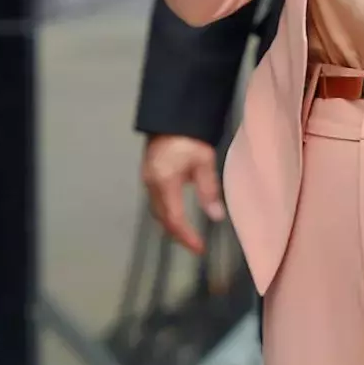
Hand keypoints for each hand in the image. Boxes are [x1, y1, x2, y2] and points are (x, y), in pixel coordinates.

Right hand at [141, 135, 224, 254]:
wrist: (170, 116)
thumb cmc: (189, 137)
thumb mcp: (204, 162)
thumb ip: (208, 190)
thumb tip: (216, 216)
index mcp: (164, 182)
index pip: (174, 218)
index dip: (186, 237)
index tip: (199, 248)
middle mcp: (151, 184)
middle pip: (162, 219)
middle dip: (178, 235)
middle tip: (196, 245)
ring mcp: (147, 180)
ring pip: (157, 212)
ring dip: (171, 226)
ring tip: (188, 235)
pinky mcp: (148, 176)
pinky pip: (156, 203)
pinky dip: (167, 214)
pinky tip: (178, 216)